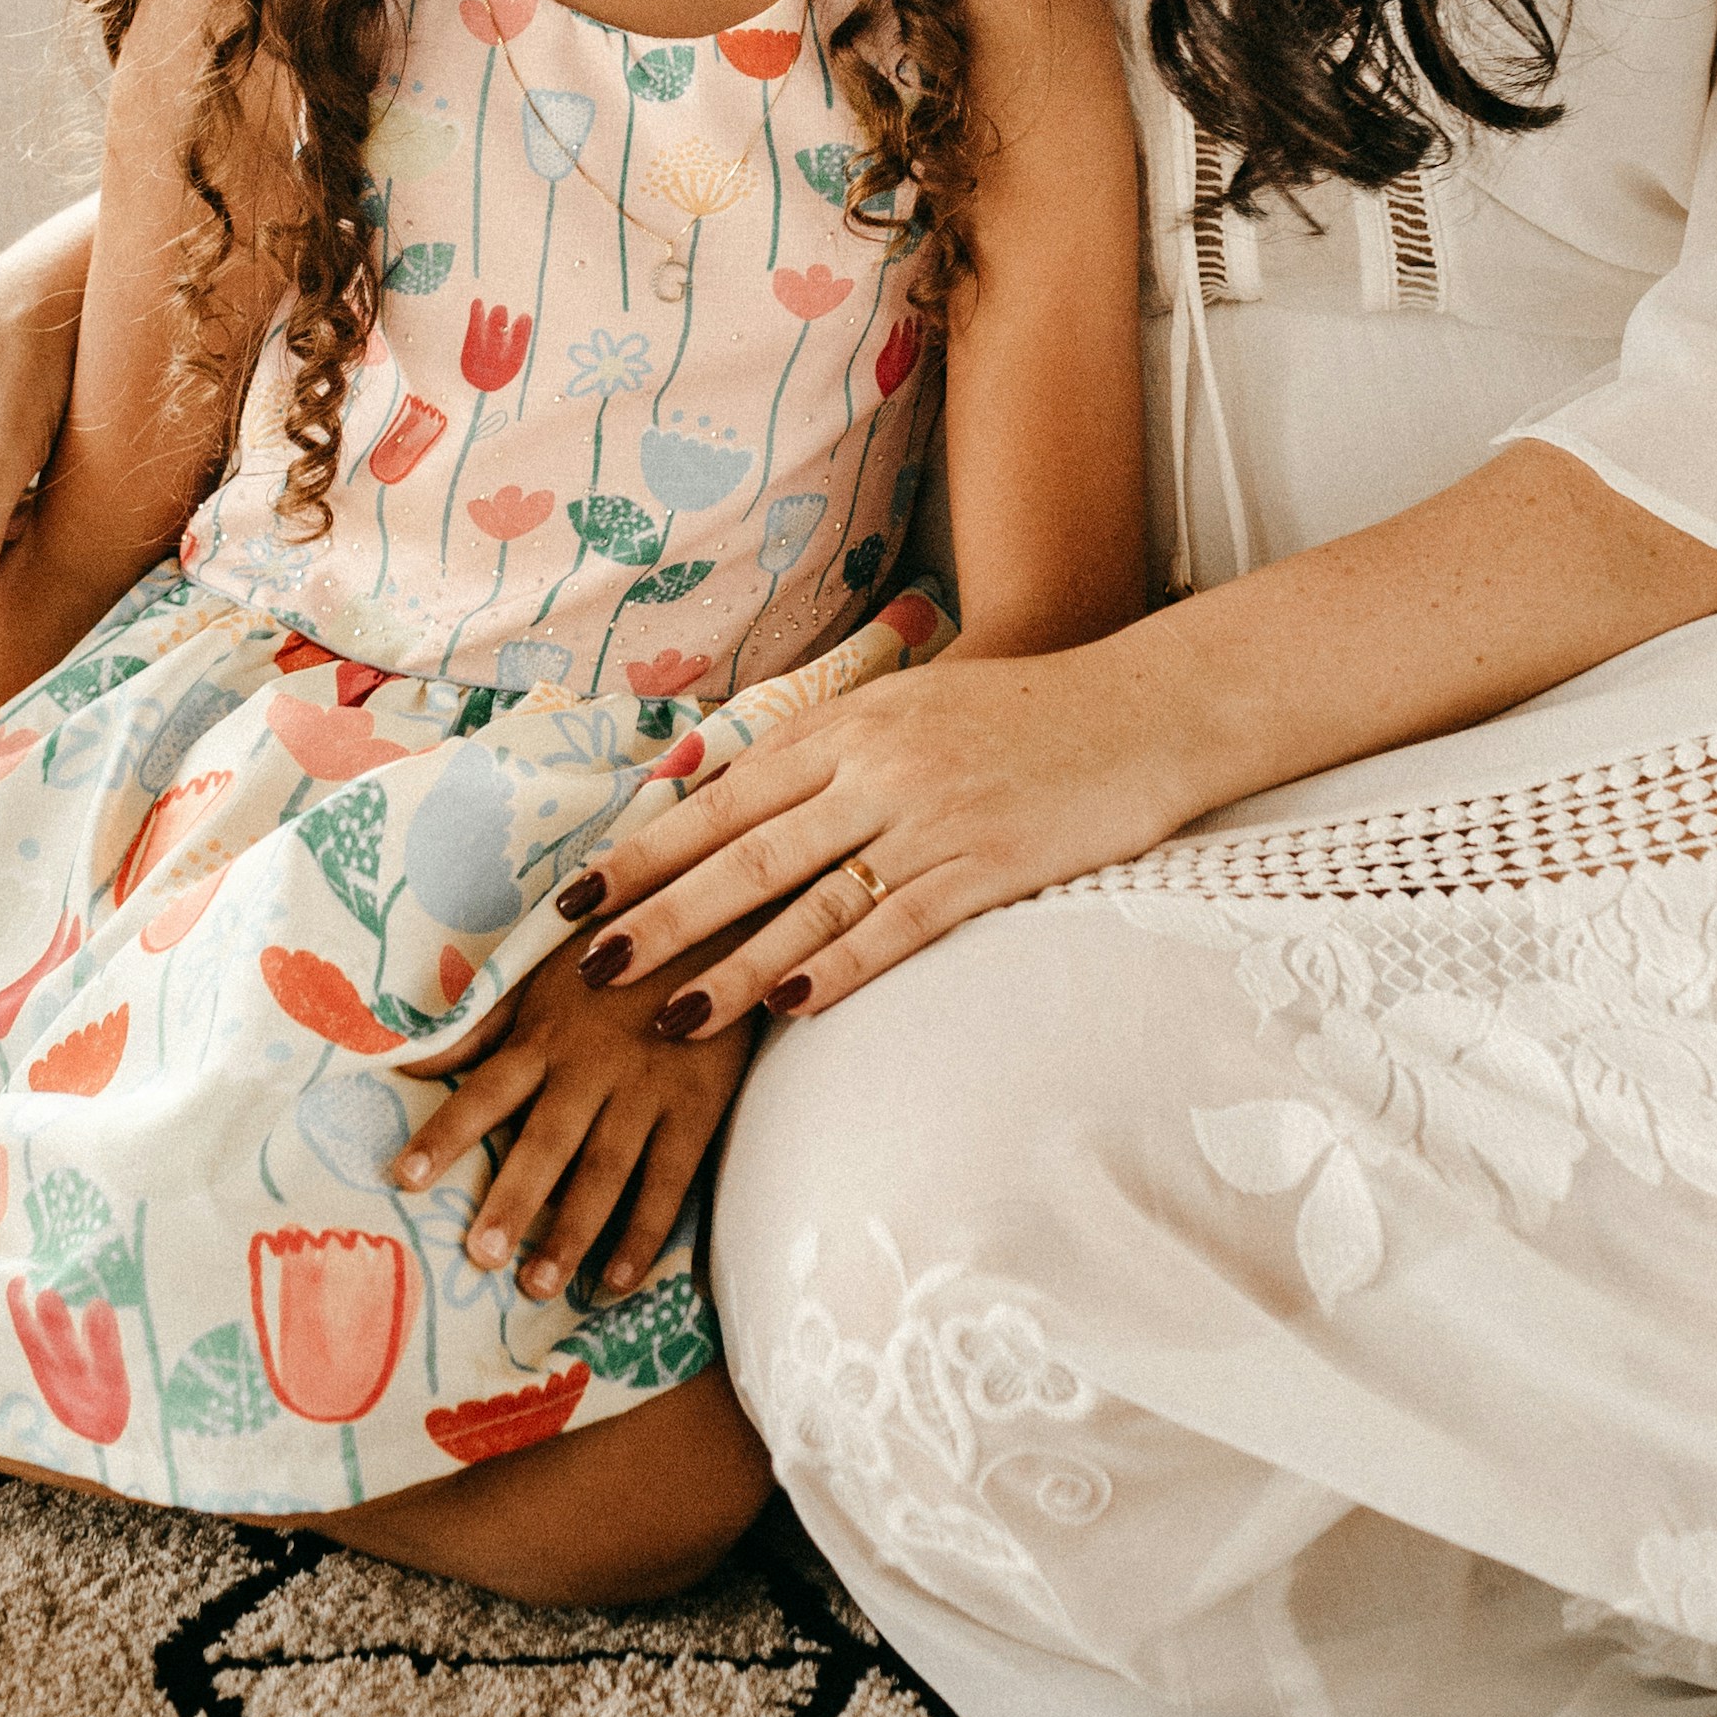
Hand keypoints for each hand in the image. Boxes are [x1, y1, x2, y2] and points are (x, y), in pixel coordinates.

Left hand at [386, 929, 757, 1302]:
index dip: (446, 1131)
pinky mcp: (697, 1104)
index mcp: (546, 1033)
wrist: (715, 922)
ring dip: (572, 1230)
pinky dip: (645, 1231)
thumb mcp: (542, 976)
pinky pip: (669, 1177)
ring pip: (605, 1168)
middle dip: (514, 1197)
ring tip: (537, 1284)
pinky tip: (619, 1280)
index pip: (486, 1088)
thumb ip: (481, 1026)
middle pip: (547, 1140)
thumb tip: (407, 1060)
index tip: (405, 1178)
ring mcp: (647, 1087)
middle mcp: (592, 1064)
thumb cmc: (613, 954)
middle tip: (481, 1256)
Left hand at [551, 631, 1211, 1034]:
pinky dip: (837, 970)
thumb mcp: (906, 702)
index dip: (646, 849)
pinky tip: (786, 1008)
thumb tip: (710, 782)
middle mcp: (877, 770)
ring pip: (810, 902)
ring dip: (733, 964)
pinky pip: (896, 928)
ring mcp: (931, 821)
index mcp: (849, 725)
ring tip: (666, 1014)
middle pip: (748, 853)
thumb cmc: (1016, 709)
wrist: (1140, 707)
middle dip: (662, 913)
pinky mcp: (985, 869)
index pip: (723, 796)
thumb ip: (816, 743)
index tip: (576, 893)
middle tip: (589, 964)